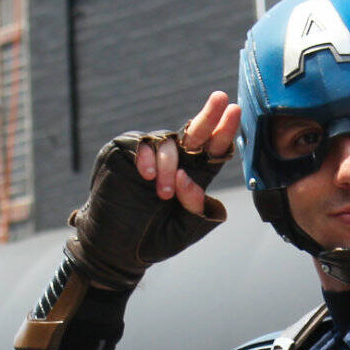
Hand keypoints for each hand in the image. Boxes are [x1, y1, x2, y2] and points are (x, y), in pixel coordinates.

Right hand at [66, 92, 241, 291]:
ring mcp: (148, 155)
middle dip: (209, 115)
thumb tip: (188, 178)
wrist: (114, 249)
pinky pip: (140, 144)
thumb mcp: (184, 230)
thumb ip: (196, 208)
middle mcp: (173, 162)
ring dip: (169, 165)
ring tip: (164, 193)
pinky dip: (147, 158)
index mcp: (192, 177)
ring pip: (168, 142)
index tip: (235, 112)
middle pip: (195, 133)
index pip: (212, 151)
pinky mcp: (123, 153)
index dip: (224, 132)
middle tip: (222, 99)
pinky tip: (147, 176)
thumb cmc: (152, 239)